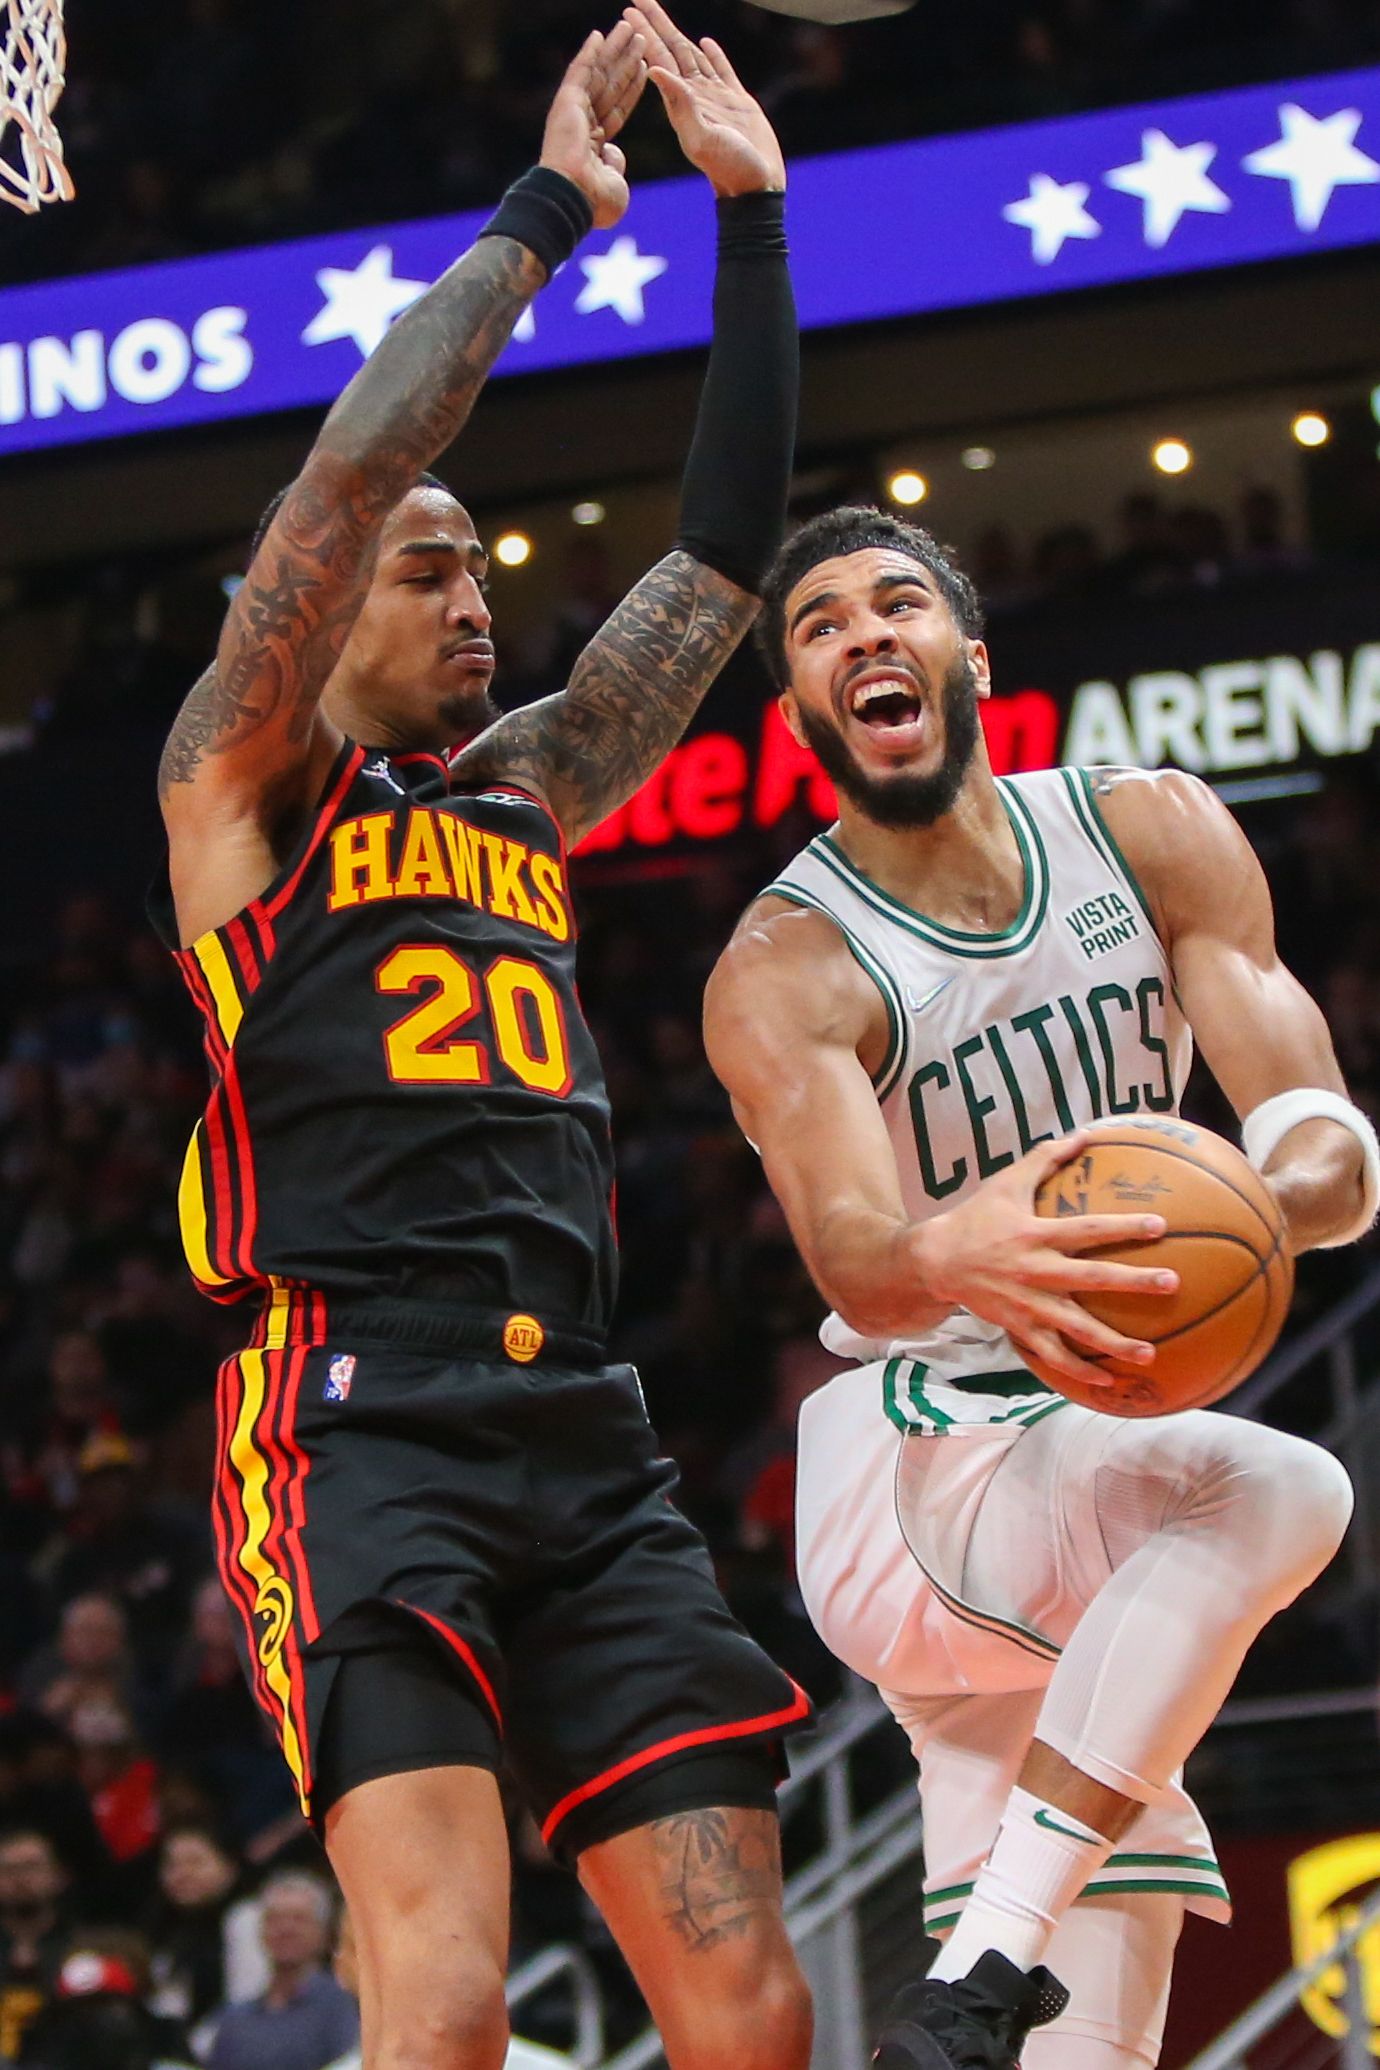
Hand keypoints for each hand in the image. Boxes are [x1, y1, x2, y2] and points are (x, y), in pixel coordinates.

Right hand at [540, 23, 647, 230]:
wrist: (574, 199)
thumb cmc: (594, 202)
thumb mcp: (615, 184)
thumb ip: (615, 165)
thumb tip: (615, 154)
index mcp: (595, 143)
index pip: (618, 107)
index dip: (632, 87)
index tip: (645, 67)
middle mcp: (583, 124)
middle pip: (610, 84)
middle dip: (626, 61)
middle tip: (639, 38)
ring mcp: (574, 112)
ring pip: (598, 73)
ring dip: (614, 50)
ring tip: (629, 28)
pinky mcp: (567, 102)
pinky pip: (580, 72)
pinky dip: (589, 53)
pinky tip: (600, 34)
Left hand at [624, 0, 785, 197]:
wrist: (755, 187)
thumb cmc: (729, 168)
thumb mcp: (700, 138)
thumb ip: (680, 104)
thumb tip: (654, 70)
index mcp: (681, 103)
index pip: (658, 59)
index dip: (644, 35)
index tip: (627, 13)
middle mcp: (695, 97)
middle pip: (671, 50)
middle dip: (654, 25)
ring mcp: (716, 98)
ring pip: (693, 56)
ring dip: (676, 35)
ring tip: (661, 15)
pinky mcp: (737, 102)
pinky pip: (722, 70)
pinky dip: (713, 55)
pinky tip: (705, 42)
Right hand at [911, 1132, 1178, 1389]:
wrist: (937, 1260)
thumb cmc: (978, 1217)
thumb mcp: (1008, 1182)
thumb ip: (1046, 1158)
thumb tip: (1085, 1132)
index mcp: (1037, 1234)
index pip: (1087, 1229)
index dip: (1122, 1227)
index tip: (1160, 1226)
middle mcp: (1037, 1270)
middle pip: (1092, 1278)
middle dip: (1134, 1282)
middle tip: (1171, 1284)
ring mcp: (1029, 1303)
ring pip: (1077, 1327)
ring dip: (1114, 1343)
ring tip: (1150, 1354)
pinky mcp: (1020, 1327)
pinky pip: (1053, 1353)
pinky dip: (1079, 1370)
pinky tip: (1108, 1381)